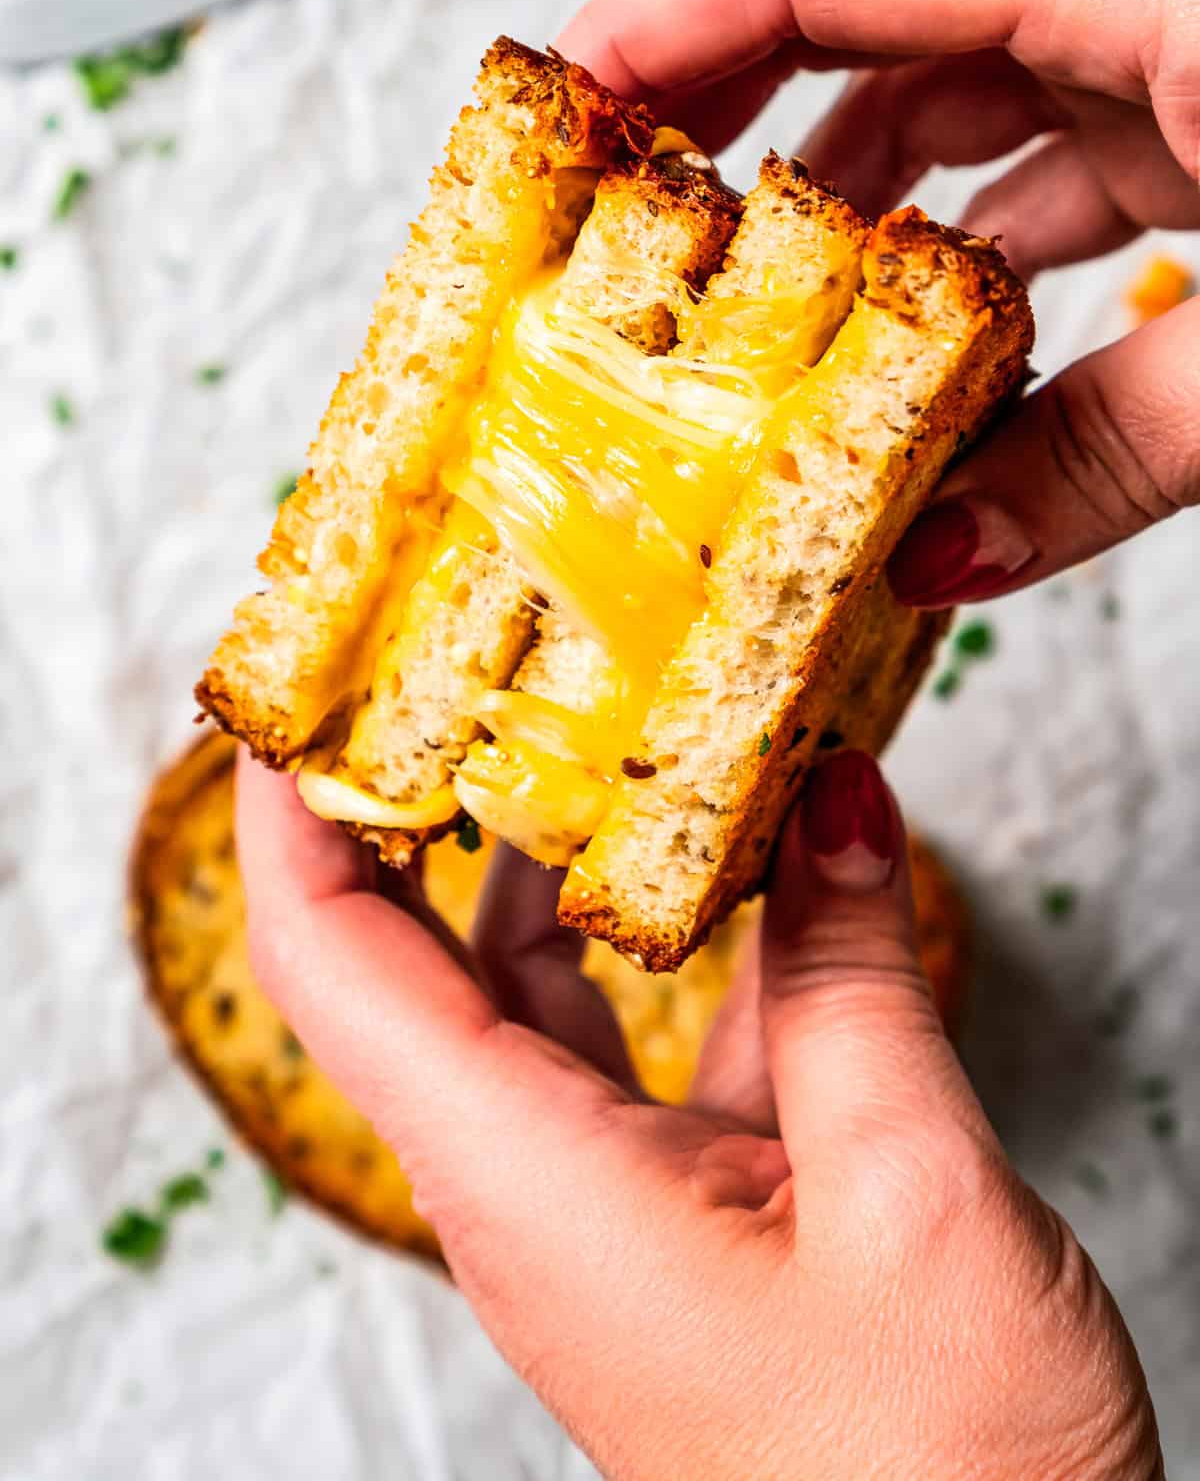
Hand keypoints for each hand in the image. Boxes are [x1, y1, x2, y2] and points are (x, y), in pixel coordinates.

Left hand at [239, 747, 1160, 1478]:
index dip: (291, 813)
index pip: (331, 959)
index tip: (297, 689)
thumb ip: (854, 977)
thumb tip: (834, 799)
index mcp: (524, 1179)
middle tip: (457, 664)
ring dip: (571, 860)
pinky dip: (699, 946)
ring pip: (541, 991)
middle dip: (416, 802)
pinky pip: (656, 1045)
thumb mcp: (907, 1194)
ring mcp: (608, 1202)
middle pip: (412, 958)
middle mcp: (532, 1184)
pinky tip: (778, 869)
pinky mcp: (689, 1218)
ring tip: (616, 727)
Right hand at [557, 0, 1199, 607]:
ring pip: (935, 87)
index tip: (556, 109)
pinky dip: (954, 237)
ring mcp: (1161, 28)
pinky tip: (916, 340)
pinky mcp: (1193, 92)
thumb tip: (948, 553)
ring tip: (750, 318)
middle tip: (618, 229)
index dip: (656, 26)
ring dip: (837, 204)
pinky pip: (1025, 144)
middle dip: (713, 117)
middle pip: (848, 12)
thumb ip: (1114, 448)